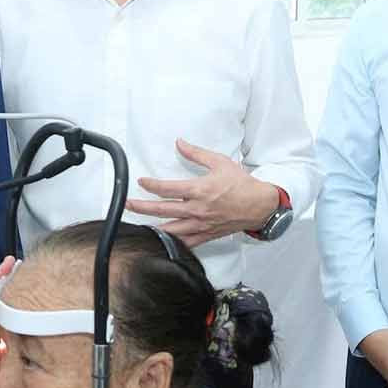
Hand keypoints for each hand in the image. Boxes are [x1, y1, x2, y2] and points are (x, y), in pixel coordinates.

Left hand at [124, 138, 280, 245]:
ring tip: (137, 226)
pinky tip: (160, 243)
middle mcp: (198, 209)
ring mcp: (201, 225)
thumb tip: (179, 143)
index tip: (141, 181)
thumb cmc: (241, 184)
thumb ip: (196, 153)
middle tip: (127, 204)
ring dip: (152, 228)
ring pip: (171, 230)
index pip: (168, 189)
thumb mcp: (220, 162)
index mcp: (200, 190)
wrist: (260, 206)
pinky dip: (172, 244)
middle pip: (163, 210)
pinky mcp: (206, 235)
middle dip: (142, 207)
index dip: (151, 185)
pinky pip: (185, 243)